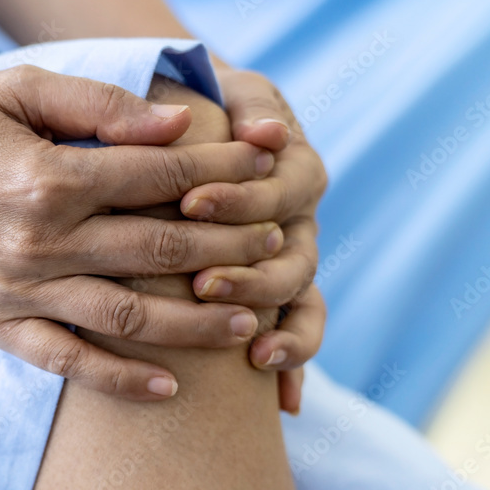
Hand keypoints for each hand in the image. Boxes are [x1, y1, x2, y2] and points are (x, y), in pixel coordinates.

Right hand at [0, 66, 283, 400]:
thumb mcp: (16, 90)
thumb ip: (98, 107)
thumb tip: (174, 125)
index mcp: (50, 176)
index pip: (160, 177)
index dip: (222, 173)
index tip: (266, 173)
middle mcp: (39, 240)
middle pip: (159, 250)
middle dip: (228, 248)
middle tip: (274, 249)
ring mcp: (18, 290)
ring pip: (126, 315)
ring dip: (195, 323)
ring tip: (248, 326)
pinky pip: (66, 361)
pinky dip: (119, 379)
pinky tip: (168, 388)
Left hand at [186, 67, 327, 412]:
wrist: (191, 121)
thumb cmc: (204, 101)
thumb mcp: (228, 88)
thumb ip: (246, 103)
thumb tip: (268, 133)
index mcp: (292, 166)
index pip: (286, 187)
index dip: (243, 198)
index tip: (191, 202)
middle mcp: (297, 218)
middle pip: (296, 253)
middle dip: (254, 272)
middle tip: (205, 283)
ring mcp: (288, 256)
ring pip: (299, 298)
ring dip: (279, 326)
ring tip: (249, 352)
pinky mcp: (272, 290)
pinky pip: (295, 331)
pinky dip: (294, 364)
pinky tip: (284, 401)